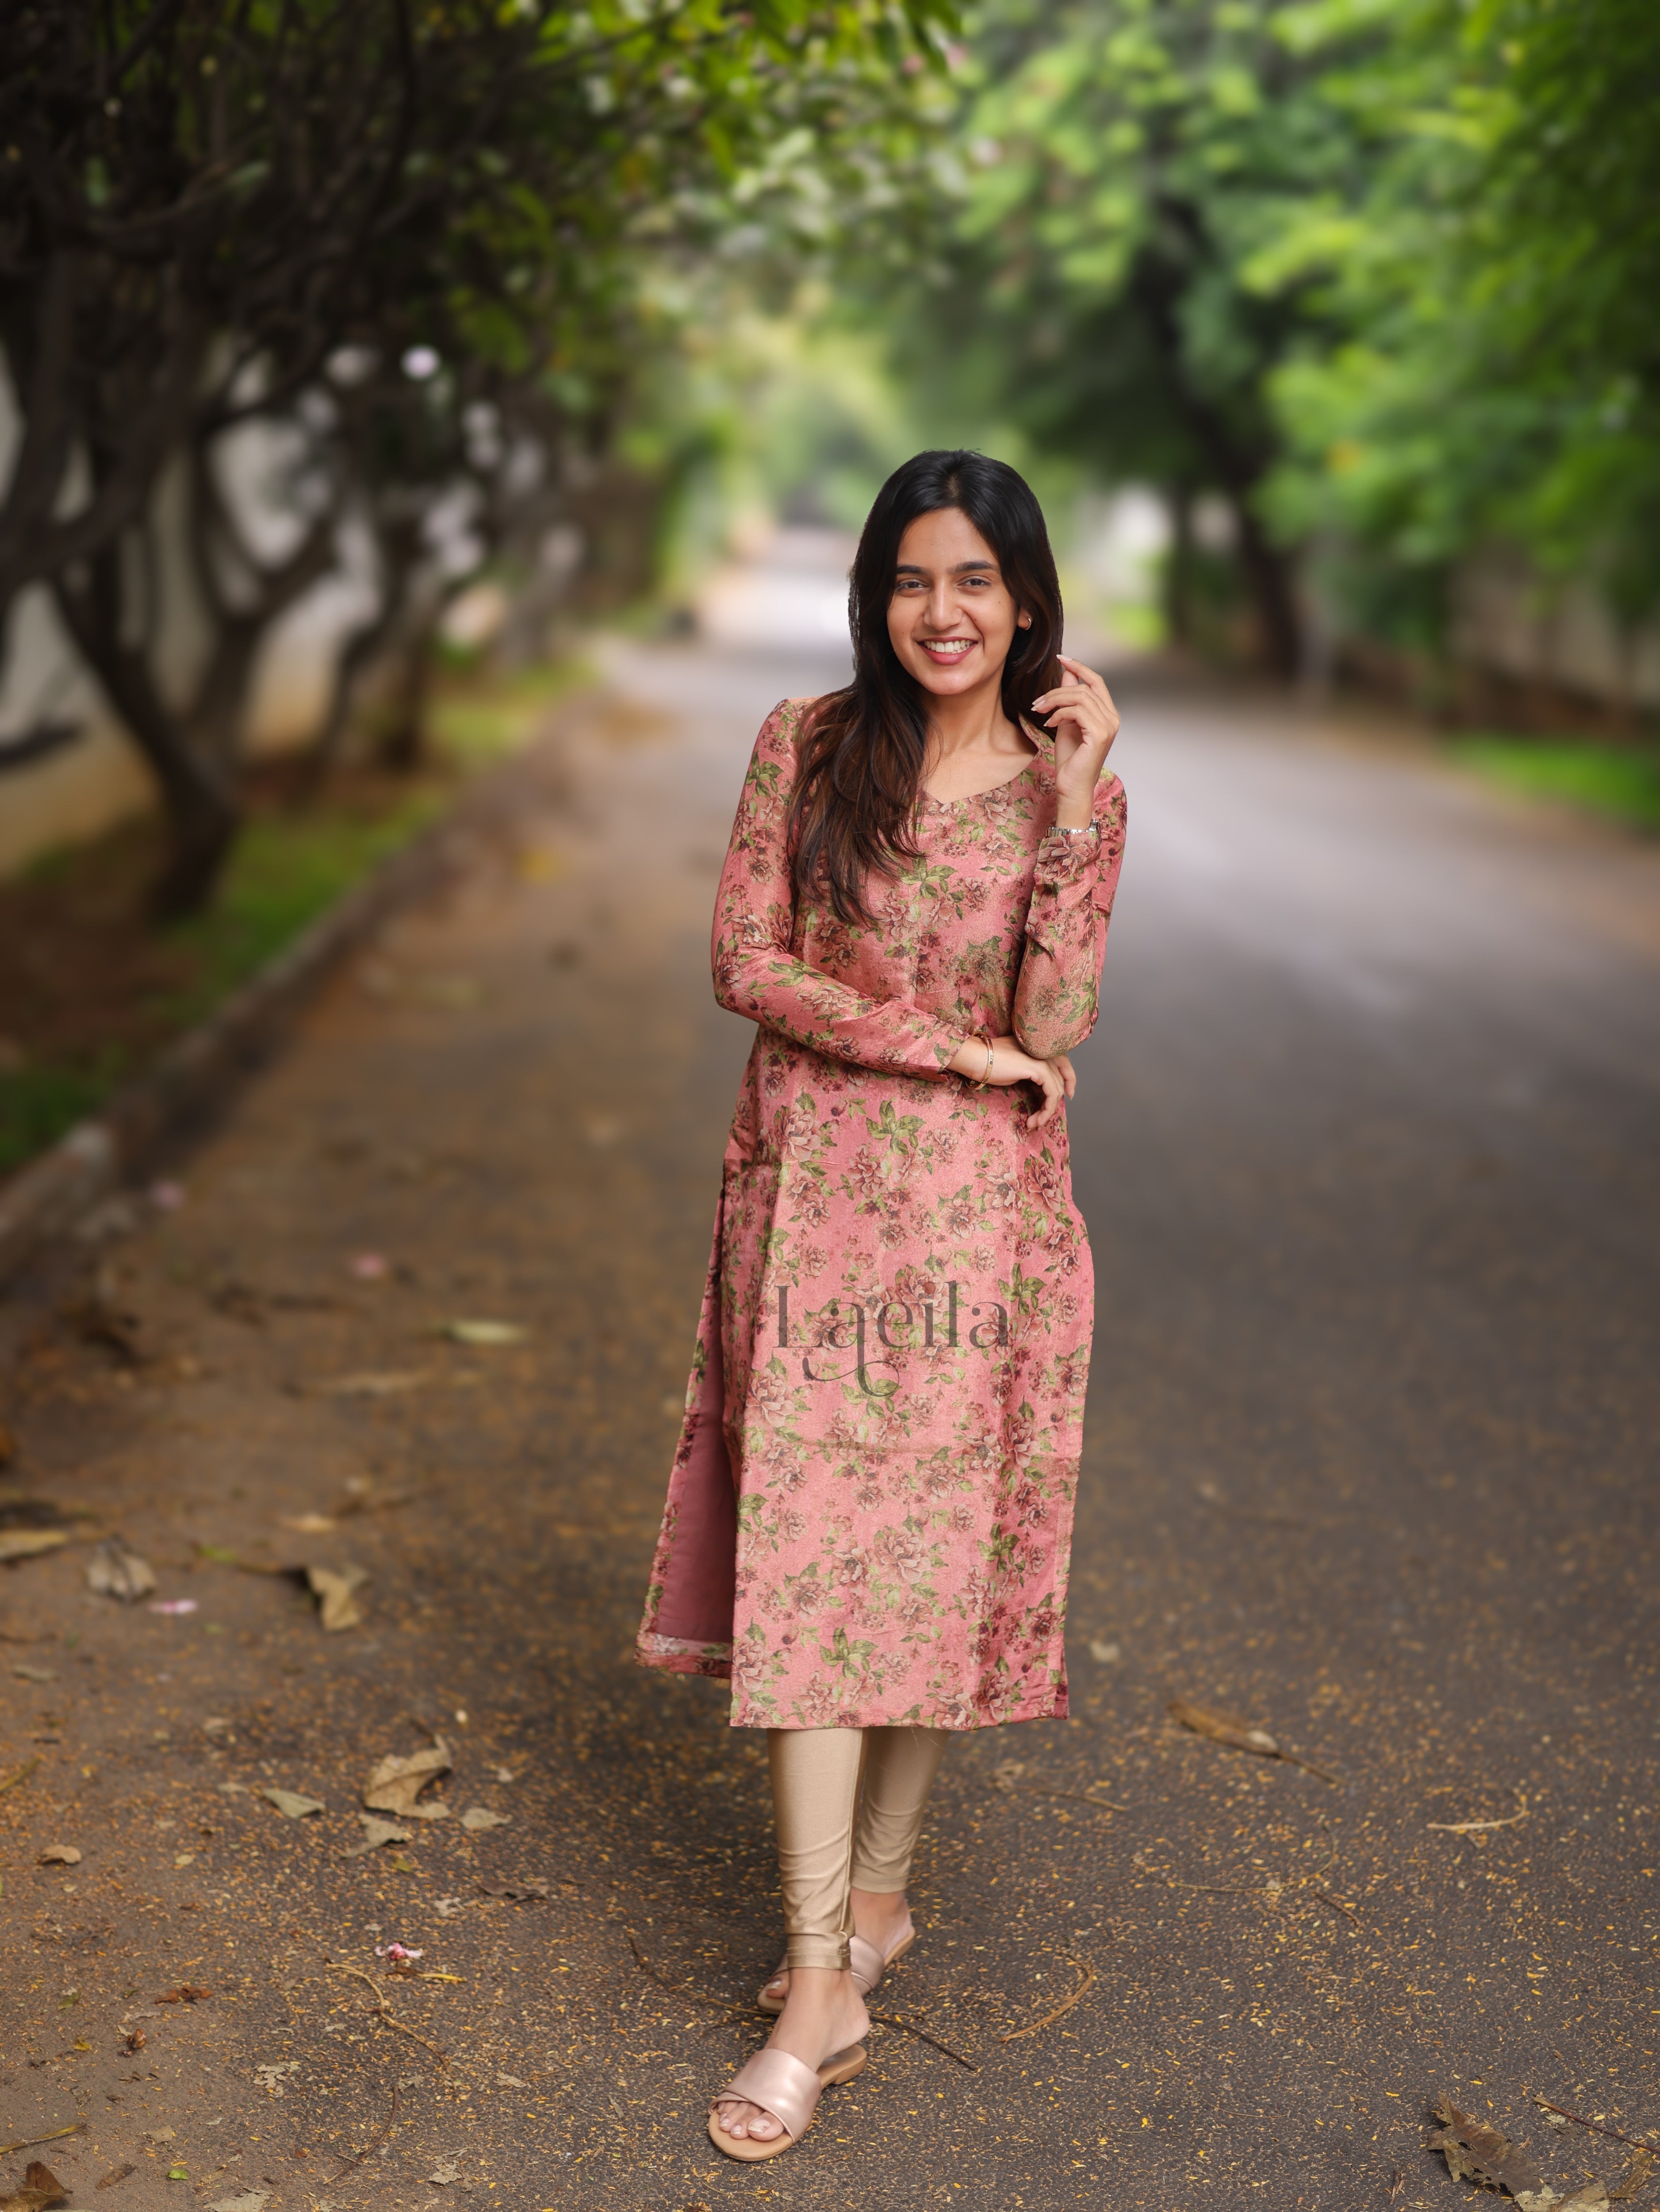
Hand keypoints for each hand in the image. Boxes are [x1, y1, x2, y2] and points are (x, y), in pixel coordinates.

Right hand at [948, 1037, 1076, 1127]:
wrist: (977, 1058)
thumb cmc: (989, 1063)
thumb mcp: (1016, 1068)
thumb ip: (1031, 1072)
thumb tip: (1041, 1087)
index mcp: (1039, 1047)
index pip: (1063, 1063)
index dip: (1069, 1079)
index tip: (1068, 1095)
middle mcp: (1044, 1051)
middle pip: (1061, 1079)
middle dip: (1053, 1102)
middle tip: (1042, 1119)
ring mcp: (1043, 1059)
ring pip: (1057, 1090)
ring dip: (1047, 1111)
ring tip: (1034, 1123)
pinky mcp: (1039, 1069)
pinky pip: (1052, 1094)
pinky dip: (1047, 1110)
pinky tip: (1036, 1119)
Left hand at [1030, 655, 1119, 827]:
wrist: (1071, 787)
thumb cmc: (1070, 759)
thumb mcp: (1066, 723)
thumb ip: (1069, 700)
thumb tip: (1068, 675)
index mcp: (1107, 714)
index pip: (1097, 681)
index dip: (1080, 667)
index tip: (1062, 658)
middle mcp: (1112, 718)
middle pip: (1085, 687)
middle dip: (1058, 690)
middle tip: (1038, 701)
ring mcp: (1108, 726)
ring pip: (1080, 697)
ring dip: (1055, 700)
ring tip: (1040, 711)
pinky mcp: (1100, 734)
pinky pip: (1077, 711)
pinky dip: (1059, 713)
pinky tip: (1049, 723)